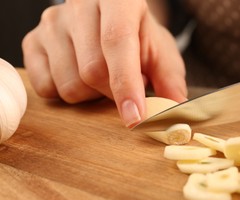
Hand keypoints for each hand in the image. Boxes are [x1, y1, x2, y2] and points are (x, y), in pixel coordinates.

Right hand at [22, 0, 186, 126]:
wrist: (110, 20)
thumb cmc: (139, 37)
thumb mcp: (162, 53)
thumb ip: (170, 78)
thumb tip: (176, 107)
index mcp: (118, 0)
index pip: (117, 41)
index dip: (126, 84)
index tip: (135, 117)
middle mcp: (80, 5)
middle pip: (91, 71)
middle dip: (114, 93)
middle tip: (126, 87)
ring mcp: (52, 22)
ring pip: (69, 84)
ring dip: (92, 95)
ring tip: (103, 77)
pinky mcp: (32, 41)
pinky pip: (45, 88)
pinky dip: (67, 94)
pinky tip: (81, 77)